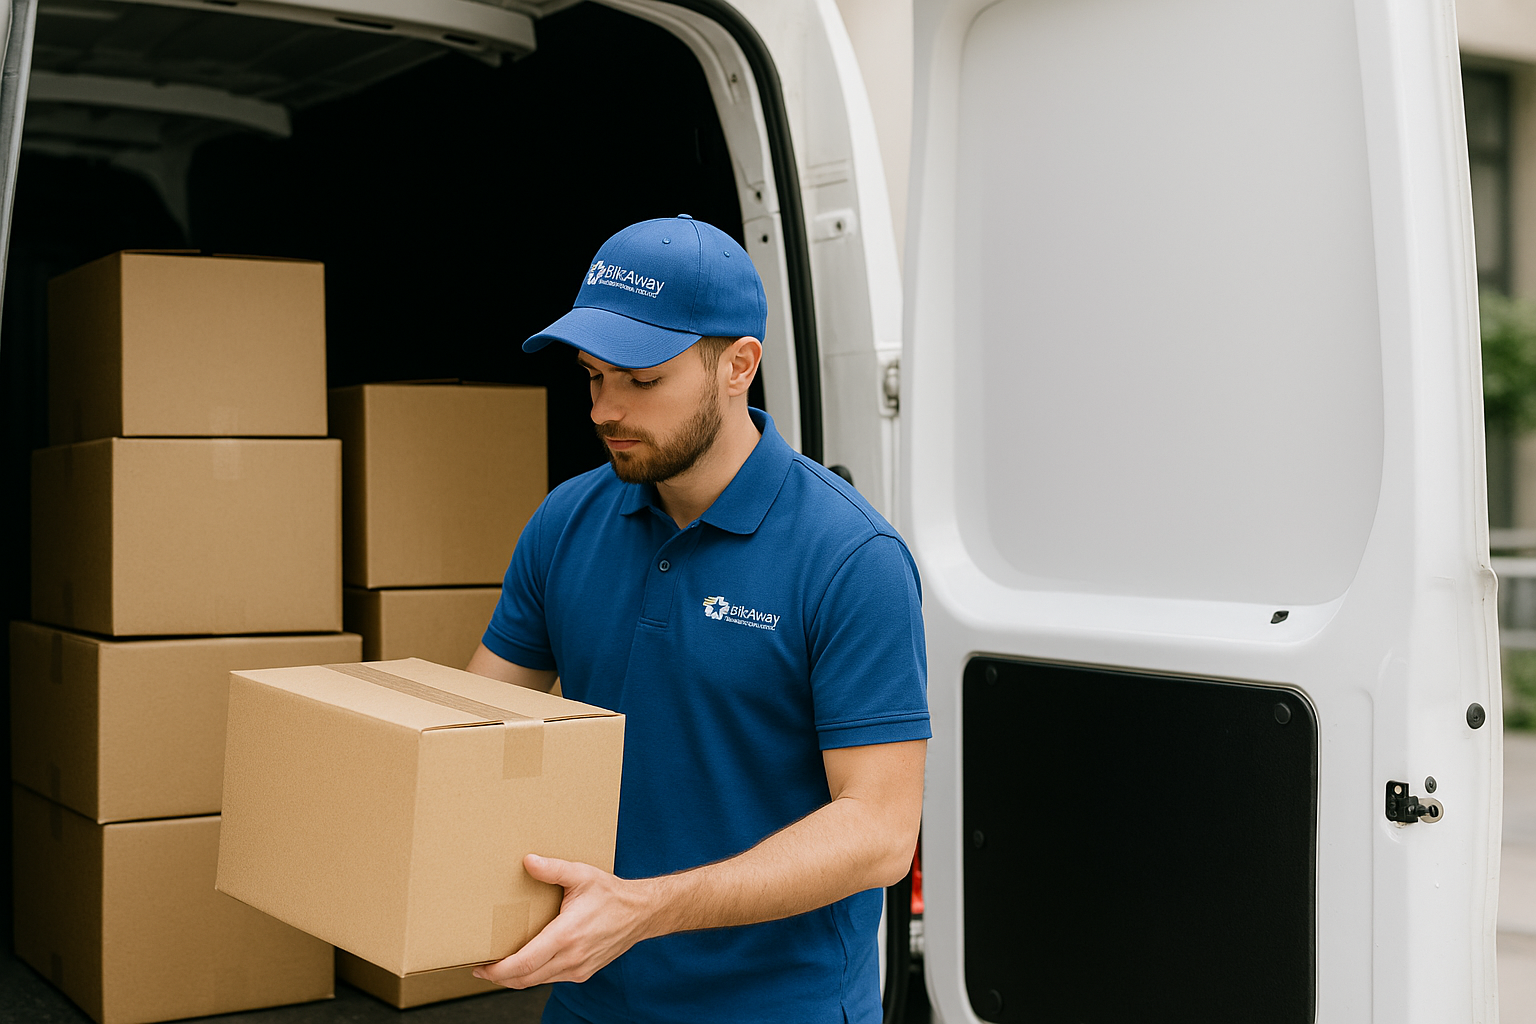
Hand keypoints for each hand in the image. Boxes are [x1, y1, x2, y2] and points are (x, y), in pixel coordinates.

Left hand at [473, 854, 655, 988]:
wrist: (641, 914)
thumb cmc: (612, 894)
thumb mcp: (582, 875)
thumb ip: (553, 869)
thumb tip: (528, 861)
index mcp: (566, 935)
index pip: (523, 963)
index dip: (498, 970)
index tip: (481, 966)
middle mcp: (571, 957)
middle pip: (525, 979)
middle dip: (499, 977)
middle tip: (481, 968)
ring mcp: (578, 968)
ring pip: (536, 982)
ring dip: (515, 978)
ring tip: (498, 966)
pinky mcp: (583, 972)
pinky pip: (551, 979)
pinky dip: (534, 975)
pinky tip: (527, 963)